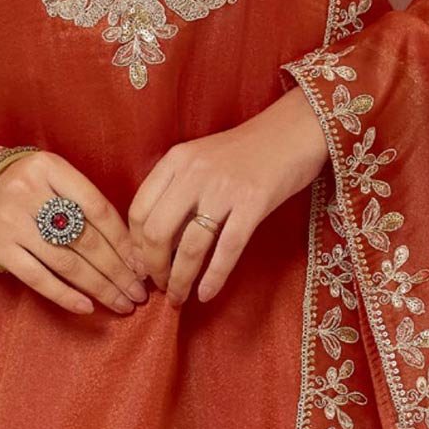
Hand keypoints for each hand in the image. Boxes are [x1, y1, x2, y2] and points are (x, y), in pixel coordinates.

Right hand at [0, 150, 152, 315]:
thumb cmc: (29, 187)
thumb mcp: (54, 178)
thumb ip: (85, 203)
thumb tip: (130, 250)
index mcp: (50, 168)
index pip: (98, 209)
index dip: (124, 241)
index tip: (142, 264)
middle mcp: (29, 193)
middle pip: (85, 240)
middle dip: (118, 270)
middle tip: (138, 293)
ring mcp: (11, 222)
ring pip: (66, 262)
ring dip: (99, 287)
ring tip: (122, 303)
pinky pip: (37, 278)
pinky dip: (65, 295)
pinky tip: (88, 307)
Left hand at [128, 88, 327, 304]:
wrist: (293, 131)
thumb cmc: (247, 150)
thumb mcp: (201, 159)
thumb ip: (178, 189)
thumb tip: (158, 241)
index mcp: (176, 161)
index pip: (138, 211)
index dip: (135, 246)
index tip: (143, 265)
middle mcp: (194, 173)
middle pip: (157, 232)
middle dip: (154, 268)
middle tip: (160, 286)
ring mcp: (224, 189)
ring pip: (190, 246)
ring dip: (180, 279)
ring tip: (179, 297)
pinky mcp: (254, 203)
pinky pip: (227, 248)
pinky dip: (214, 277)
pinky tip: (206, 294)